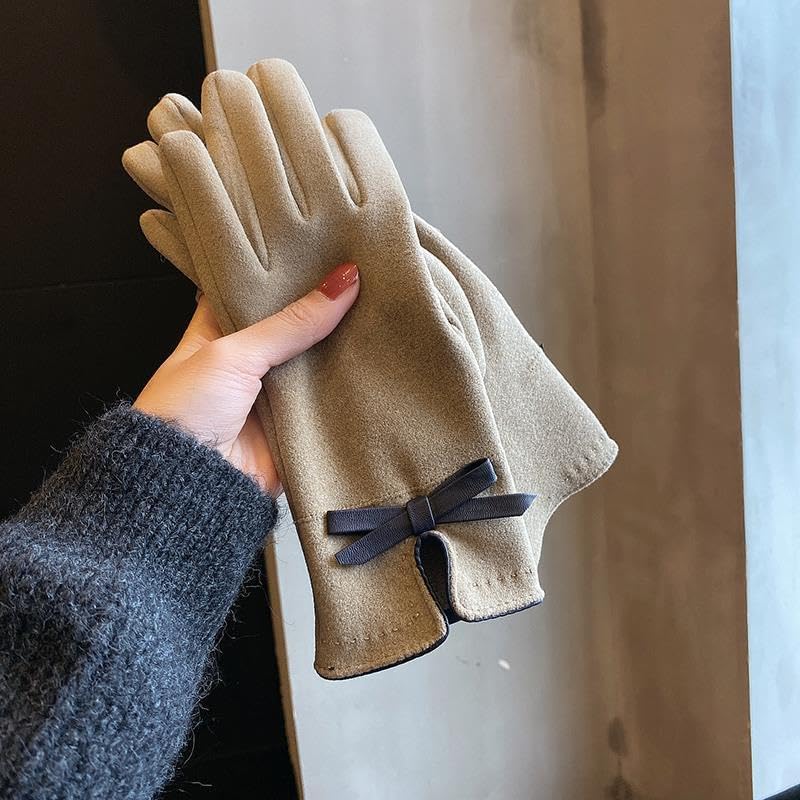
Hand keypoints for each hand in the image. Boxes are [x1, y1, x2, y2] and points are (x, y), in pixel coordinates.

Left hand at [134, 262, 358, 495]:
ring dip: (340, 344)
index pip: (255, 289)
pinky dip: (348, 385)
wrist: (188, 485)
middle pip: (293, 323)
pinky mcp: (296, 423)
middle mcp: (248, 359)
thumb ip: (290, 322)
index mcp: (218, 330)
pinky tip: (376, 359)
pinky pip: (328, 399)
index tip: (322, 244)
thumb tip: (341, 283)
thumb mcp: (233, 353)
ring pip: (316, 360)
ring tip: (380, 307)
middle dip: (323, 306)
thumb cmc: (183, 413)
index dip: (285, 269)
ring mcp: (274, 391)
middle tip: (363, 274)